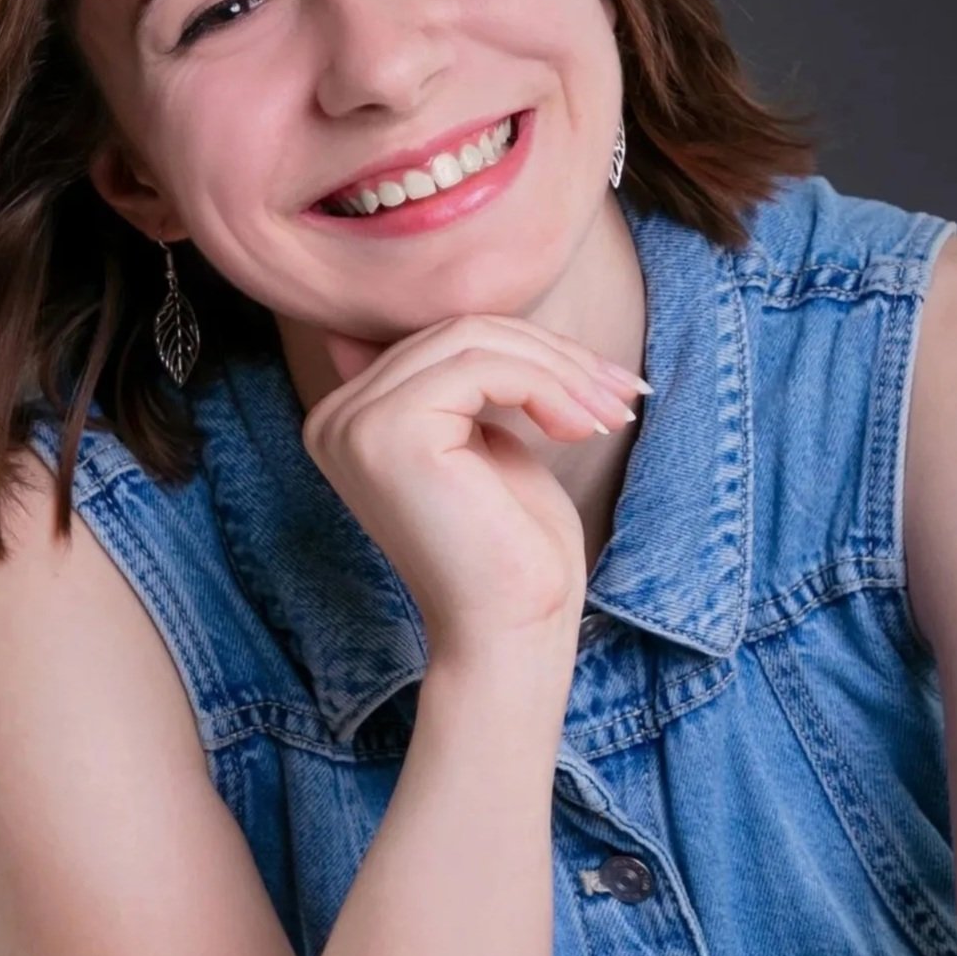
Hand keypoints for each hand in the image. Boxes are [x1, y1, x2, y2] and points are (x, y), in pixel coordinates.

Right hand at [304, 314, 643, 660]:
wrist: (511, 629)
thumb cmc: (511, 549)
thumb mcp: (488, 443)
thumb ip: (469, 384)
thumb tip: (474, 325)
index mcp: (350, 419)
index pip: (444, 342)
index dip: (531, 349)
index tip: (603, 381)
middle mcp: (334, 418)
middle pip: (458, 332)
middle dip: (554, 356)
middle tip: (621, 394)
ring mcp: (353, 423)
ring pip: (474, 341)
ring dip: (561, 371)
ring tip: (611, 414)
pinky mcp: (389, 431)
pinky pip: (482, 366)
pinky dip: (547, 387)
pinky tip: (581, 428)